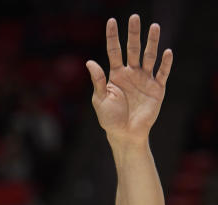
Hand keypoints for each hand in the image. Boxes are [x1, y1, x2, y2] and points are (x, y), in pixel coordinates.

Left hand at [86, 15, 172, 144]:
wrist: (124, 134)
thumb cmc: (109, 118)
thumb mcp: (100, 99)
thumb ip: (98, 80)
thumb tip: (90, 62)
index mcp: (116, 74)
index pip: (114, 51)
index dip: (112, 37)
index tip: (111, 21)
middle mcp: (131, 73)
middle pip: (133, 49)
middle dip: (133, 34)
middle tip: (134, 18)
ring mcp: (145, 79)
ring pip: (149, 56)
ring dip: (152, 43)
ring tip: (154, 27)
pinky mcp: (157, 88)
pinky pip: (162, 73)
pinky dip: (165, 64)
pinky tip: (167, 52)